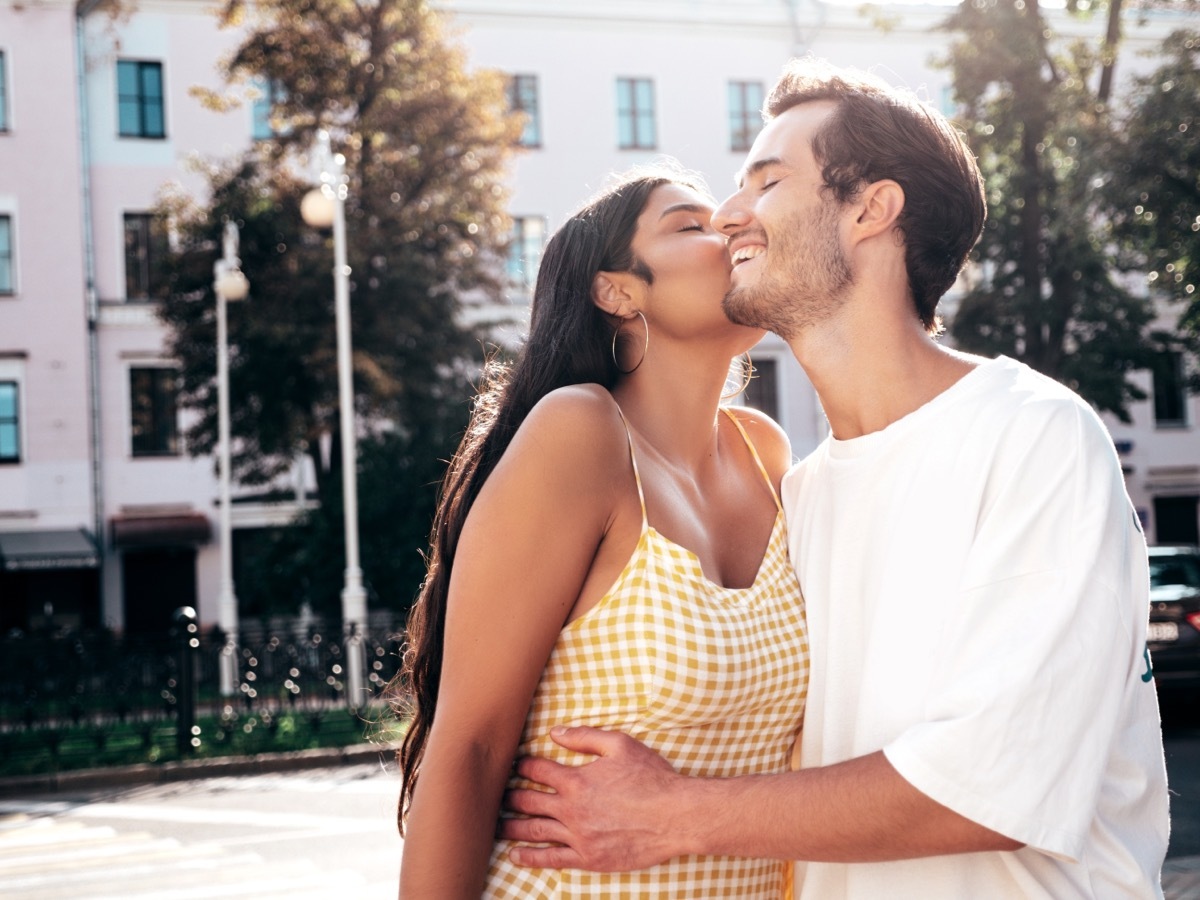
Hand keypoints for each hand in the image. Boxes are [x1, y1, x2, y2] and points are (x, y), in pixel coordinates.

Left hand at [498, 726, 685, 870]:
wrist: (674, 816)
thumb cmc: (651, 778)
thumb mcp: (620, 745)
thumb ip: (584, 737)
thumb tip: (555, 733)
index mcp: (576, 780)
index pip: (538, 770)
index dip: (523, 766)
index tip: (514, 765)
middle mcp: (571, 809)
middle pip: (529, 801)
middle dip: (510, 796)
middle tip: (498, 796)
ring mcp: (578, 836)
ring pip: (534, 830)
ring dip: (512, 827)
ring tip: (496, 826)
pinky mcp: (588, 858)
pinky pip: (551, 859)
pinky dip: (530, 857)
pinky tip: (516, 855)